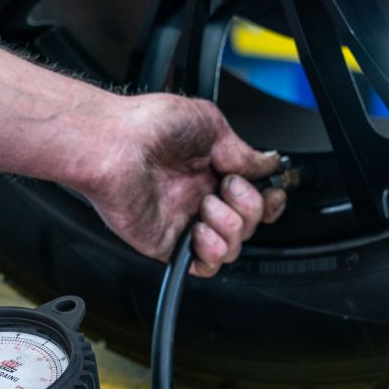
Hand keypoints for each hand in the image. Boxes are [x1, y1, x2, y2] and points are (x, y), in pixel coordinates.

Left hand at [83, 93, 286, 276]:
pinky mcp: (166, 243)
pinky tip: (201, 229)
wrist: (115, 144)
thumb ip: (242, 151)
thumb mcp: (210, 123)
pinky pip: (203, 265)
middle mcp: (197, 198)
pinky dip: (212, 252)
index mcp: (209, 171)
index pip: (251, 198)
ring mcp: (184, 222)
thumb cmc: (148, 125)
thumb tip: (265, 163)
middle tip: (228, 185)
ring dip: (232, 227)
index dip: (269, 200)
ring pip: (232, 248)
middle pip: (249, 225)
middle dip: (251, 207)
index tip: (273, 191)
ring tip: (209, 204)